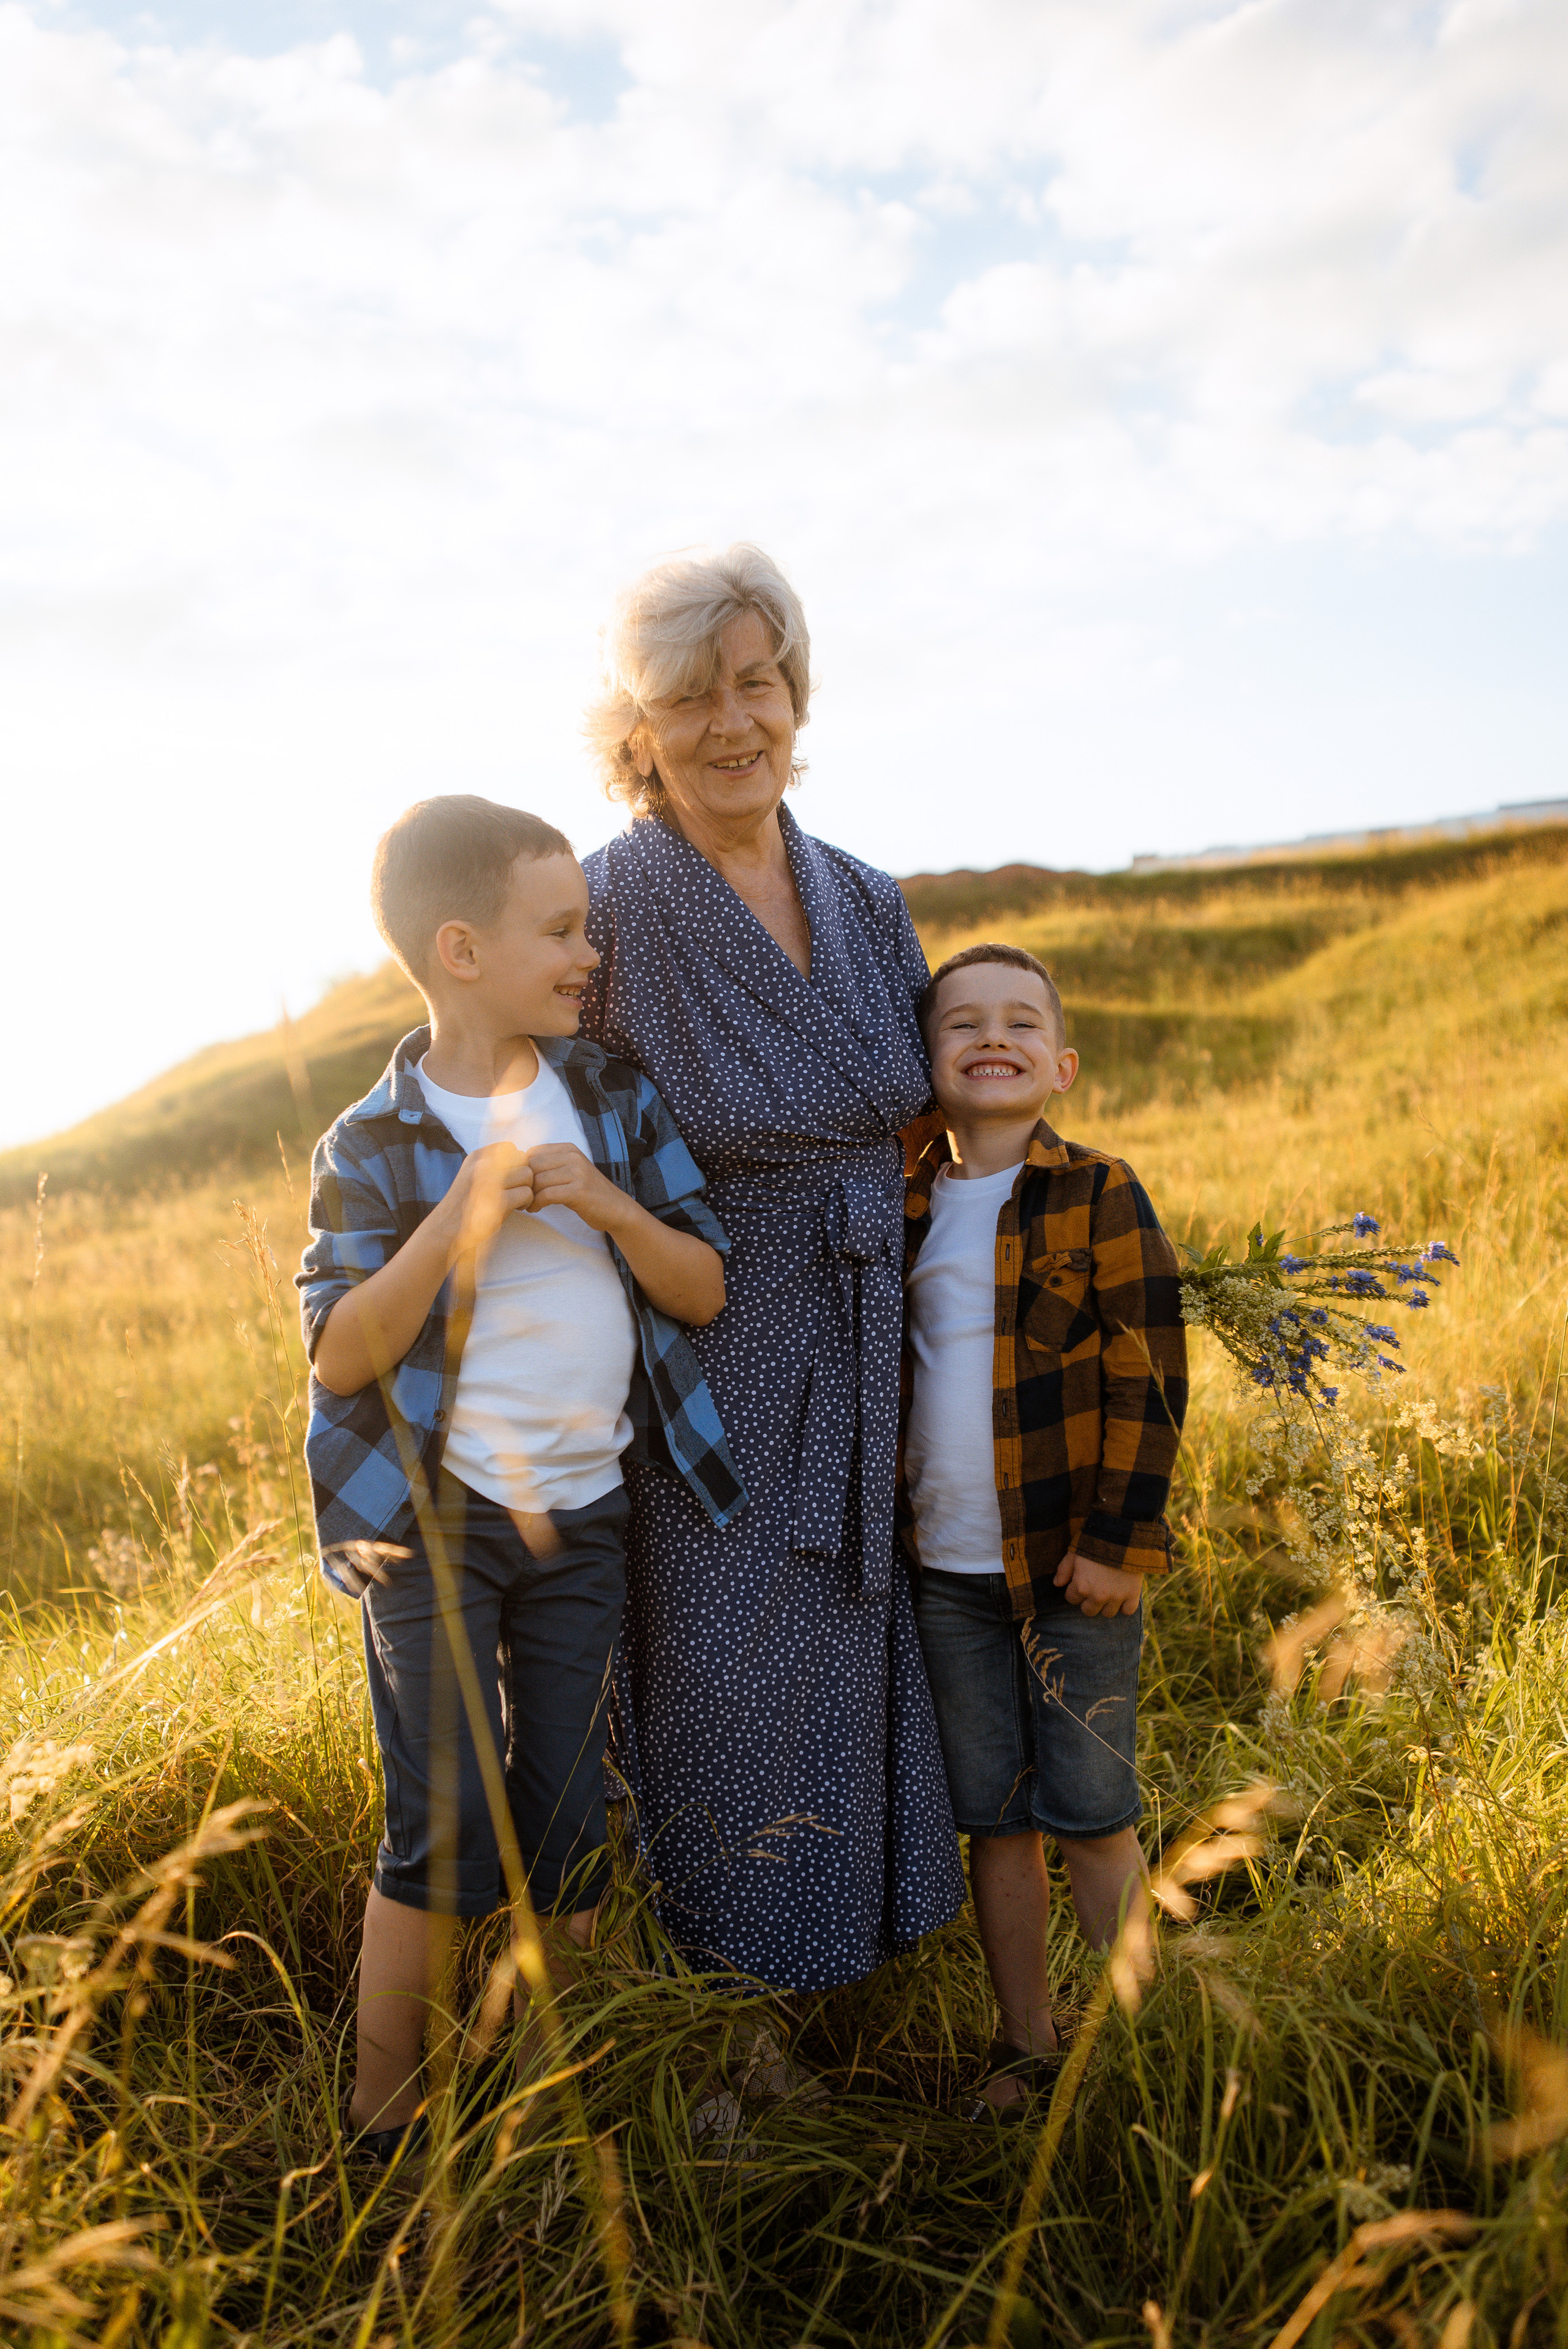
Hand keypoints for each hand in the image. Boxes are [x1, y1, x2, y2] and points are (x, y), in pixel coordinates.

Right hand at [445, 1142, 534, 1257]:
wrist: (444, 1228)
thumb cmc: (464, 1204)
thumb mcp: (473, 1175)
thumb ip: (493, 1165)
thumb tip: (522, 1159)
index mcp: (476, 1157)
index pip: (510, 1146)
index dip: (516, 1163)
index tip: (509, 1179)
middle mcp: (482, 1165)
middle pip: (522, 1160)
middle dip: (524, 1177)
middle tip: (516, 1192)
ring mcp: (489, 1182)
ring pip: (527, 1175)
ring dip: (527, 1189)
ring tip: (516, 1201)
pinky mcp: (497, 1201)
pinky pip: (527, 1193)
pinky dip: (526, 1202)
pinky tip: (516, 1209)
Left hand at [522, 1144, 628, 1234]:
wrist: (616, 1209)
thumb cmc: (589, 1193)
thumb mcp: (571, 1171)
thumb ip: (550, 1166)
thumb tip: (518, 1168)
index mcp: (569, 1149)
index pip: (533, 1152)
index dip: (522, 1169)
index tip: (521, 1184)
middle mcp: (573, 1157)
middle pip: (532, 1166)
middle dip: (522, 1183)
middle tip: (520, 1197)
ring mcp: (577, 1173)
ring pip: (538, 1181)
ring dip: (527, 1196)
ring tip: (527, 1204)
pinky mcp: (578, 1191)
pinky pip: (546, 1195)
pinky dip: (536, 1204)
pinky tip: (535, 1209)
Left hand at [1053, 1550, 1143, 1617]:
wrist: (1122, 1535)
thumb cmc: (1094, 1542)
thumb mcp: (1074, 1553)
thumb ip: (1064, 1570)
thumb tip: (1057, 1584)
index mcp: (1081, 1586)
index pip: (1071, 1599)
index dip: (1074, 1590)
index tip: (1080, 1582)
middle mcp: (1097, 1596)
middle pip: (1088, 1611)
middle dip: (1088, 1601)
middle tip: (1093, 1589)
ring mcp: (1116, 1597)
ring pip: (1107, 1613)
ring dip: (1106, 1605)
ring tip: (1108, 1592)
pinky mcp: (1132, 1594)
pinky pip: (1127, 1611)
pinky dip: (1124, 1606)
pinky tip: (1122, 1596)